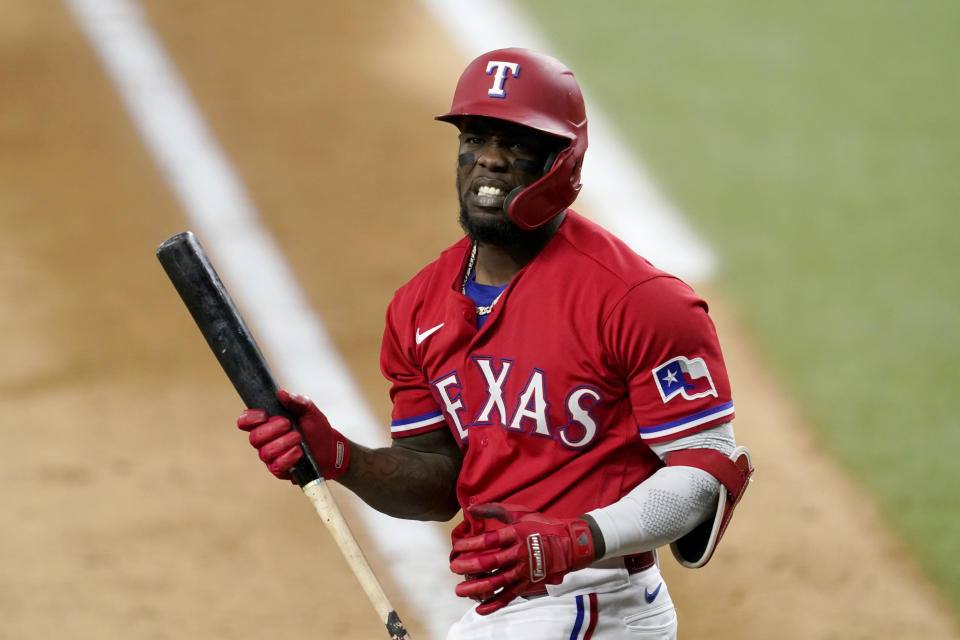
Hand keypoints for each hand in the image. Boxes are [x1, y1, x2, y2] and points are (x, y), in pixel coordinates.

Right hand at [237, 389, 350, 480]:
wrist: (330, 448)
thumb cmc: (316, 428)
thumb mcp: (309, 410)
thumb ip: (296, 401)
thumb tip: (281, 394)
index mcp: (267, 423)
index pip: (245, 421)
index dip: (250, 418)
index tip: (265, 415)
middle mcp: (264, 440)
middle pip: (254, 437)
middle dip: (272, 430)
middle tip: (288, 424)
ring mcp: (270, 456)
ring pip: (266, 452)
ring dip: (284, 443)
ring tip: (298, 437)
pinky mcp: (279, 469)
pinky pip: (277, 465)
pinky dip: (289, 457)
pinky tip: (299, 451)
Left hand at [449, 503, 595, 614]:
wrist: (569, 544)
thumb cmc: (542, 525)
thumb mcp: (519, 513)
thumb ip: (493, 509)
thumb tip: (470, 507)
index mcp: (515, 534)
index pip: (488, 541)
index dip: (470, 545)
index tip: (456, 547)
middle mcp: (518, 554)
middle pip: (489, 563)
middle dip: (468, 567)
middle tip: (453, 568)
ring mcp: (523, 571)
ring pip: (496, 583)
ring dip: (476, 588)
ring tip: (459, 590)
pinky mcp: (527, 584)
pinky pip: (509, 596)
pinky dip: (494, 604)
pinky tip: (480, 608)